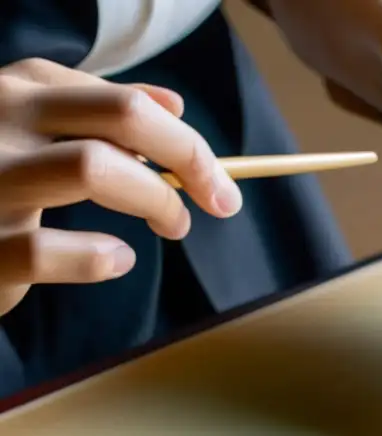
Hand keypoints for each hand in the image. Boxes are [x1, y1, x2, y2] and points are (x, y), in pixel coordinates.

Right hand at [0, 58, 242, 316]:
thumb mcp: (35, 125)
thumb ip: (98, 109)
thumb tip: (173, 103)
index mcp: (21, 93)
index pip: (127, 103)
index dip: (187, 143)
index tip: (221, 182)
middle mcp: (0, 121)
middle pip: (123, 118)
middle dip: (190, 160)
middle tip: (219, 202)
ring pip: (94, 168)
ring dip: (156, 200)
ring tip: (172, 224)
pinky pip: (47, 250)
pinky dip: (99, 257)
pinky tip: (118, 258)